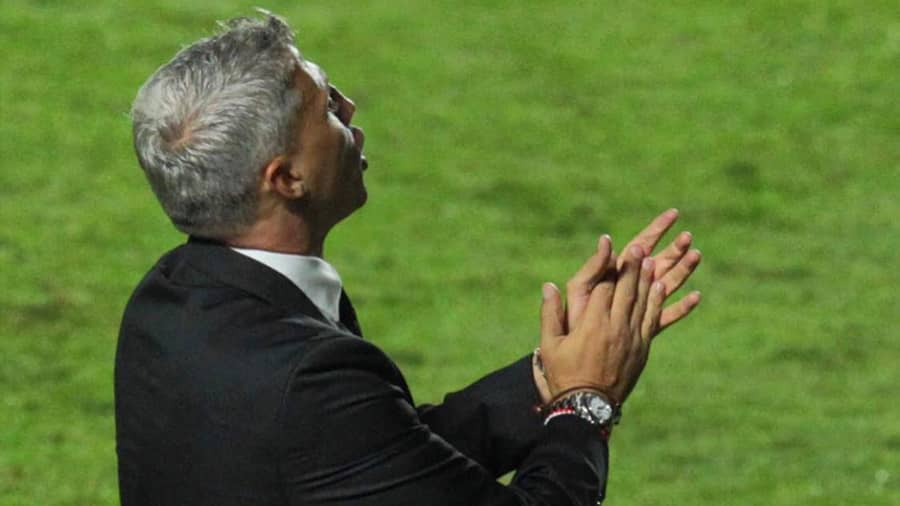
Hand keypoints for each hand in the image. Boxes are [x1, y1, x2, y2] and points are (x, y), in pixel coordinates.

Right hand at [533, 210, 702, 402]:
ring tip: (652, 259)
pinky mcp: (642, 349)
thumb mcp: (549, 345)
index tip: (612, 246)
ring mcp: (631, 338)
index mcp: (591, 324)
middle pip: (626, 290)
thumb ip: (549, 314)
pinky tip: (659, 288)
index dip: (607, 264)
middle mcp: (614, 327)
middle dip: (632, 266)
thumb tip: (548, 286)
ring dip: (647, 279)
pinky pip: (652, 319)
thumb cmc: (564, 376)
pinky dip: (656, 301)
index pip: (603, 286)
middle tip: (640, 246)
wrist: (588, 407)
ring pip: (642, 302)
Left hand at [566, 209, 700, 334]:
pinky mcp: (646, 328)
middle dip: (675, 248)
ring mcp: (640, 306)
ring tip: (697, 255)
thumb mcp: (581, 287)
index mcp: (617, 273)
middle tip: (689, 235)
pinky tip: (696, 296)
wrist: (576, 357)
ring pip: (667, 284)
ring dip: (683, 270)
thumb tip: (607, 239)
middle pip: (659, 262)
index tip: (673, 213)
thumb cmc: (574, 318)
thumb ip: (595, 266)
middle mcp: (631, 287)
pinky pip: (667, 315)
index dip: (657, 228)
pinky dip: (682, 307)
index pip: (640, 244)